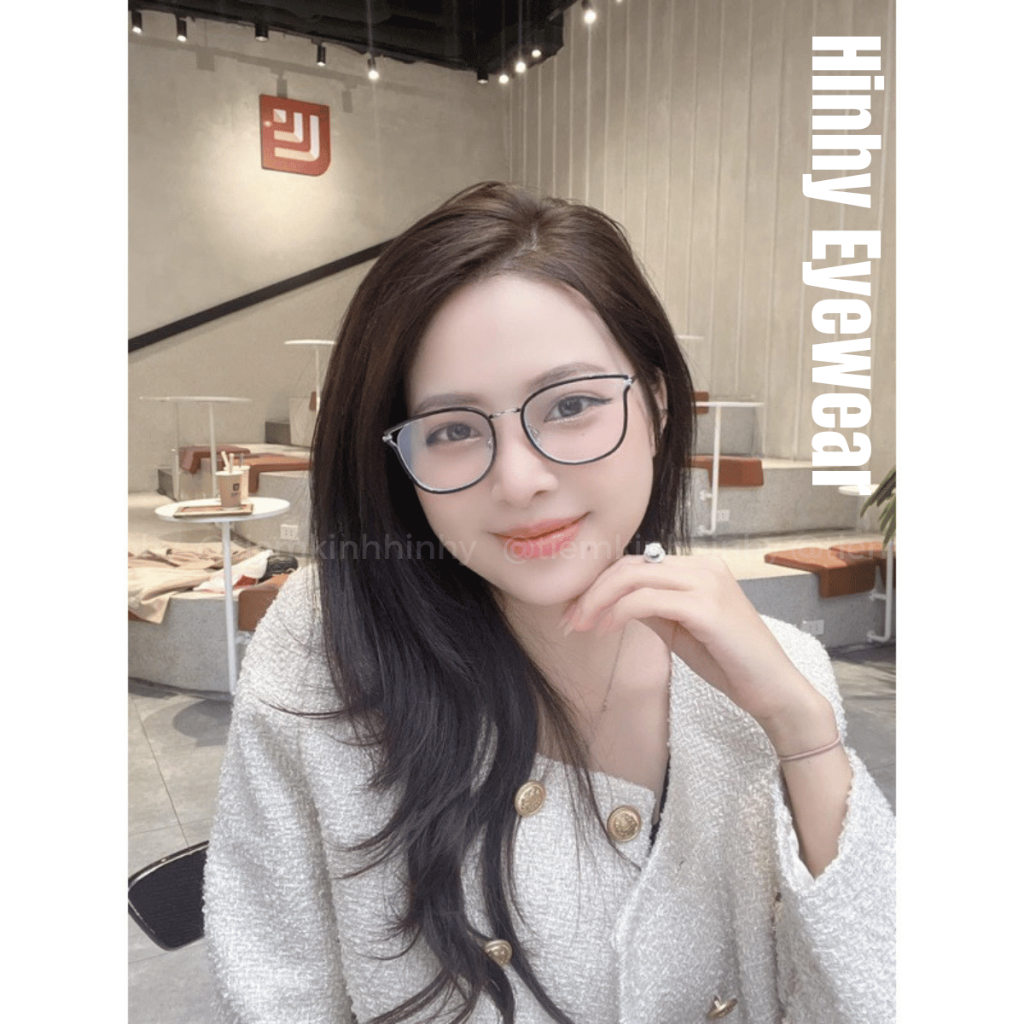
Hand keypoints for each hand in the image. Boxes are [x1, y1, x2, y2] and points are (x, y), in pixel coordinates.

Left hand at [561, 554, 832, 746]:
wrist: (774, 690)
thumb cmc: (730, 662)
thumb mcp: (681, 630)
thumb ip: (652, 610)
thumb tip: (613, 602)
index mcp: (699, 568)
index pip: (636, 563)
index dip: (600, 584)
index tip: (575, 611)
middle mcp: (704, 567)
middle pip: (629, 566)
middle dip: (591, 591)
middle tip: (569, 621)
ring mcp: (707, 583)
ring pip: (633, 577)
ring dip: (598, 602)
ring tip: (580, 627)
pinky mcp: (706, 607)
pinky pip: (646, 600)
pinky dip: (618, 613)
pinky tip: (605, 631)